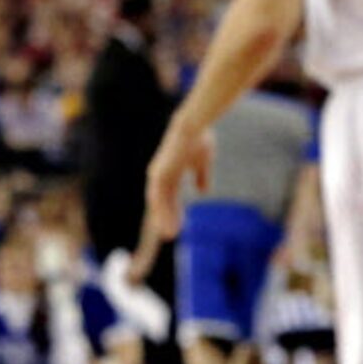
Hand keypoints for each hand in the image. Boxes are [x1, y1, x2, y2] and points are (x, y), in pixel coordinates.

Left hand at [142, 121, 212, 262]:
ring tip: (170, 236)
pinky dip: (163, 212)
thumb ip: (201, 177)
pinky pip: (159, 199)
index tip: (180, 225)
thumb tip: (202, 193)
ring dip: (163, 220)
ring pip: (159, 204)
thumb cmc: (199, 140)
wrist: (193, 128)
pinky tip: (167, 223)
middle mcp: (161, 175)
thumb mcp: (203, 162)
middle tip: (171, 235)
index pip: (172, 197)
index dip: (176, 211)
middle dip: (167, 219)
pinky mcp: (159, 175)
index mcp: (171, 172)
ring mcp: (158, 175)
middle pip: (163, 203)